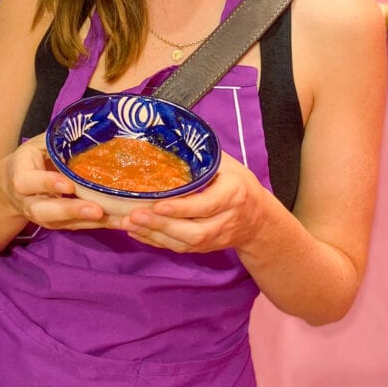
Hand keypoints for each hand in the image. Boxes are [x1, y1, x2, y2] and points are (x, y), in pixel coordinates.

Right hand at [4, 134, 112, 230]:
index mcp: (22, 178)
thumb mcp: (38, 144)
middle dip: (72, 211)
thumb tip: (90, 123)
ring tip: (116, 218)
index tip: (68, 185)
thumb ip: (57, 139)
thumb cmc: (32, 159)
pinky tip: (121, 221)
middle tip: (96, 210)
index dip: (48, 183)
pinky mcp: (60, 224)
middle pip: (46, 211)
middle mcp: (30, 202)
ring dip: (92, 221)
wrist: (15, 185)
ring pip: (65, 223)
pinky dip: (101, 224)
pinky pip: (79, 226)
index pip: (30, 182)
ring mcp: (45, 217)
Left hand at [118, 151, 267, 254]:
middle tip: (133, 215)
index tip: (157, 203)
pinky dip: (156, 241)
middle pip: (194, 231)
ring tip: (128, 223)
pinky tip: (136, 232)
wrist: (259, 219)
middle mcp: (226, 220)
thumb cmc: (238, 183)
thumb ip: (202, 156)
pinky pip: (179, 249)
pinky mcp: (205, 248)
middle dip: (162, 225)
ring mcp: (216, 238)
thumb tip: (169, 137)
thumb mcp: (227, 164)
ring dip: (154, 235)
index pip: (206, 205)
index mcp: (233, 195)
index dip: (181, 207)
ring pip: (185, 244)